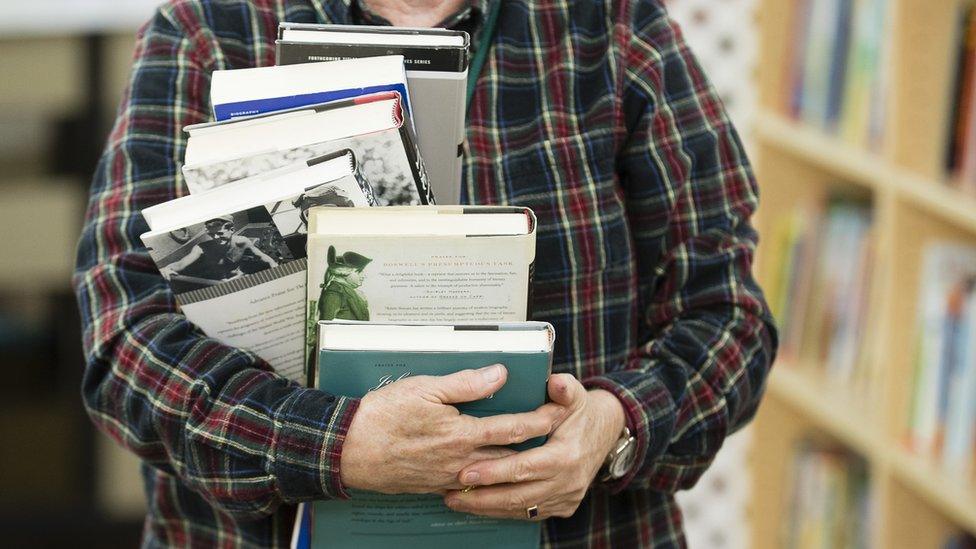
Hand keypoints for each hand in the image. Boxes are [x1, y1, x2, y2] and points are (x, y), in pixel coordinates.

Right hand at [339, 364, 566, 494]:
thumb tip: (498, 375)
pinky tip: (494, 471)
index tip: (560, 413)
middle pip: (510, 456)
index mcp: (462, 435)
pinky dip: (488, 478)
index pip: (512, 428)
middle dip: (536, 446)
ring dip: (515, 465)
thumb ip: (465, 384)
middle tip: (558, 437)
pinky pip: (471, 485)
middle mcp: (461, 461)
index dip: (539, 420)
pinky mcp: (434, 485)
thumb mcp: (424, 389)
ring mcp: (448, 477)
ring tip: (533, 454)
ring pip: (493, 474)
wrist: (347, 451)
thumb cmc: (382, 416)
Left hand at [443, 374, 625, 519]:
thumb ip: (563, 388)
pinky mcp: (561, 507)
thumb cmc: (580, 411)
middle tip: (450, 493)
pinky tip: (478, 505)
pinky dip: (502, 510)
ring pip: (521, 509)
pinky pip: (527, 513)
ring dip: (487, 507)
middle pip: (519, 495)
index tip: (465, 472)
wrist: (604, 434)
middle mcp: (568, 482)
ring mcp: (565, 498)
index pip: (526, 467)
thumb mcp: (574, 394)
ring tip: (456, 501)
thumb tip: (555, 382)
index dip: (495, 471)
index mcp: (567, 455)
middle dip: (482, 496)